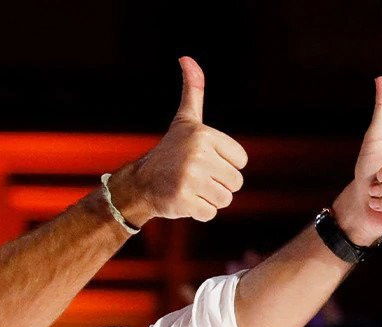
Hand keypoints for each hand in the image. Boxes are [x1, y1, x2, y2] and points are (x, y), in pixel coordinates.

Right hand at [109, 57, 247, 224]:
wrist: (140, 183)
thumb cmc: (170, 152)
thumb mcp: (185, 120)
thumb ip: (193, 91)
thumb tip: (187, 58)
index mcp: (204, 134)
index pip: (241, 161)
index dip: (225, 165)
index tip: (204, 160)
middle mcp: (197, 154)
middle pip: (235, 182)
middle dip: (218, 184)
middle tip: (195, 177)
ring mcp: (190, 178)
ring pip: (225, 199)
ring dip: (210, 199)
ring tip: (190, 188)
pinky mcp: (184, 200)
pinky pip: (210, 213)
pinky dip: (199, 212)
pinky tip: (183, 200)